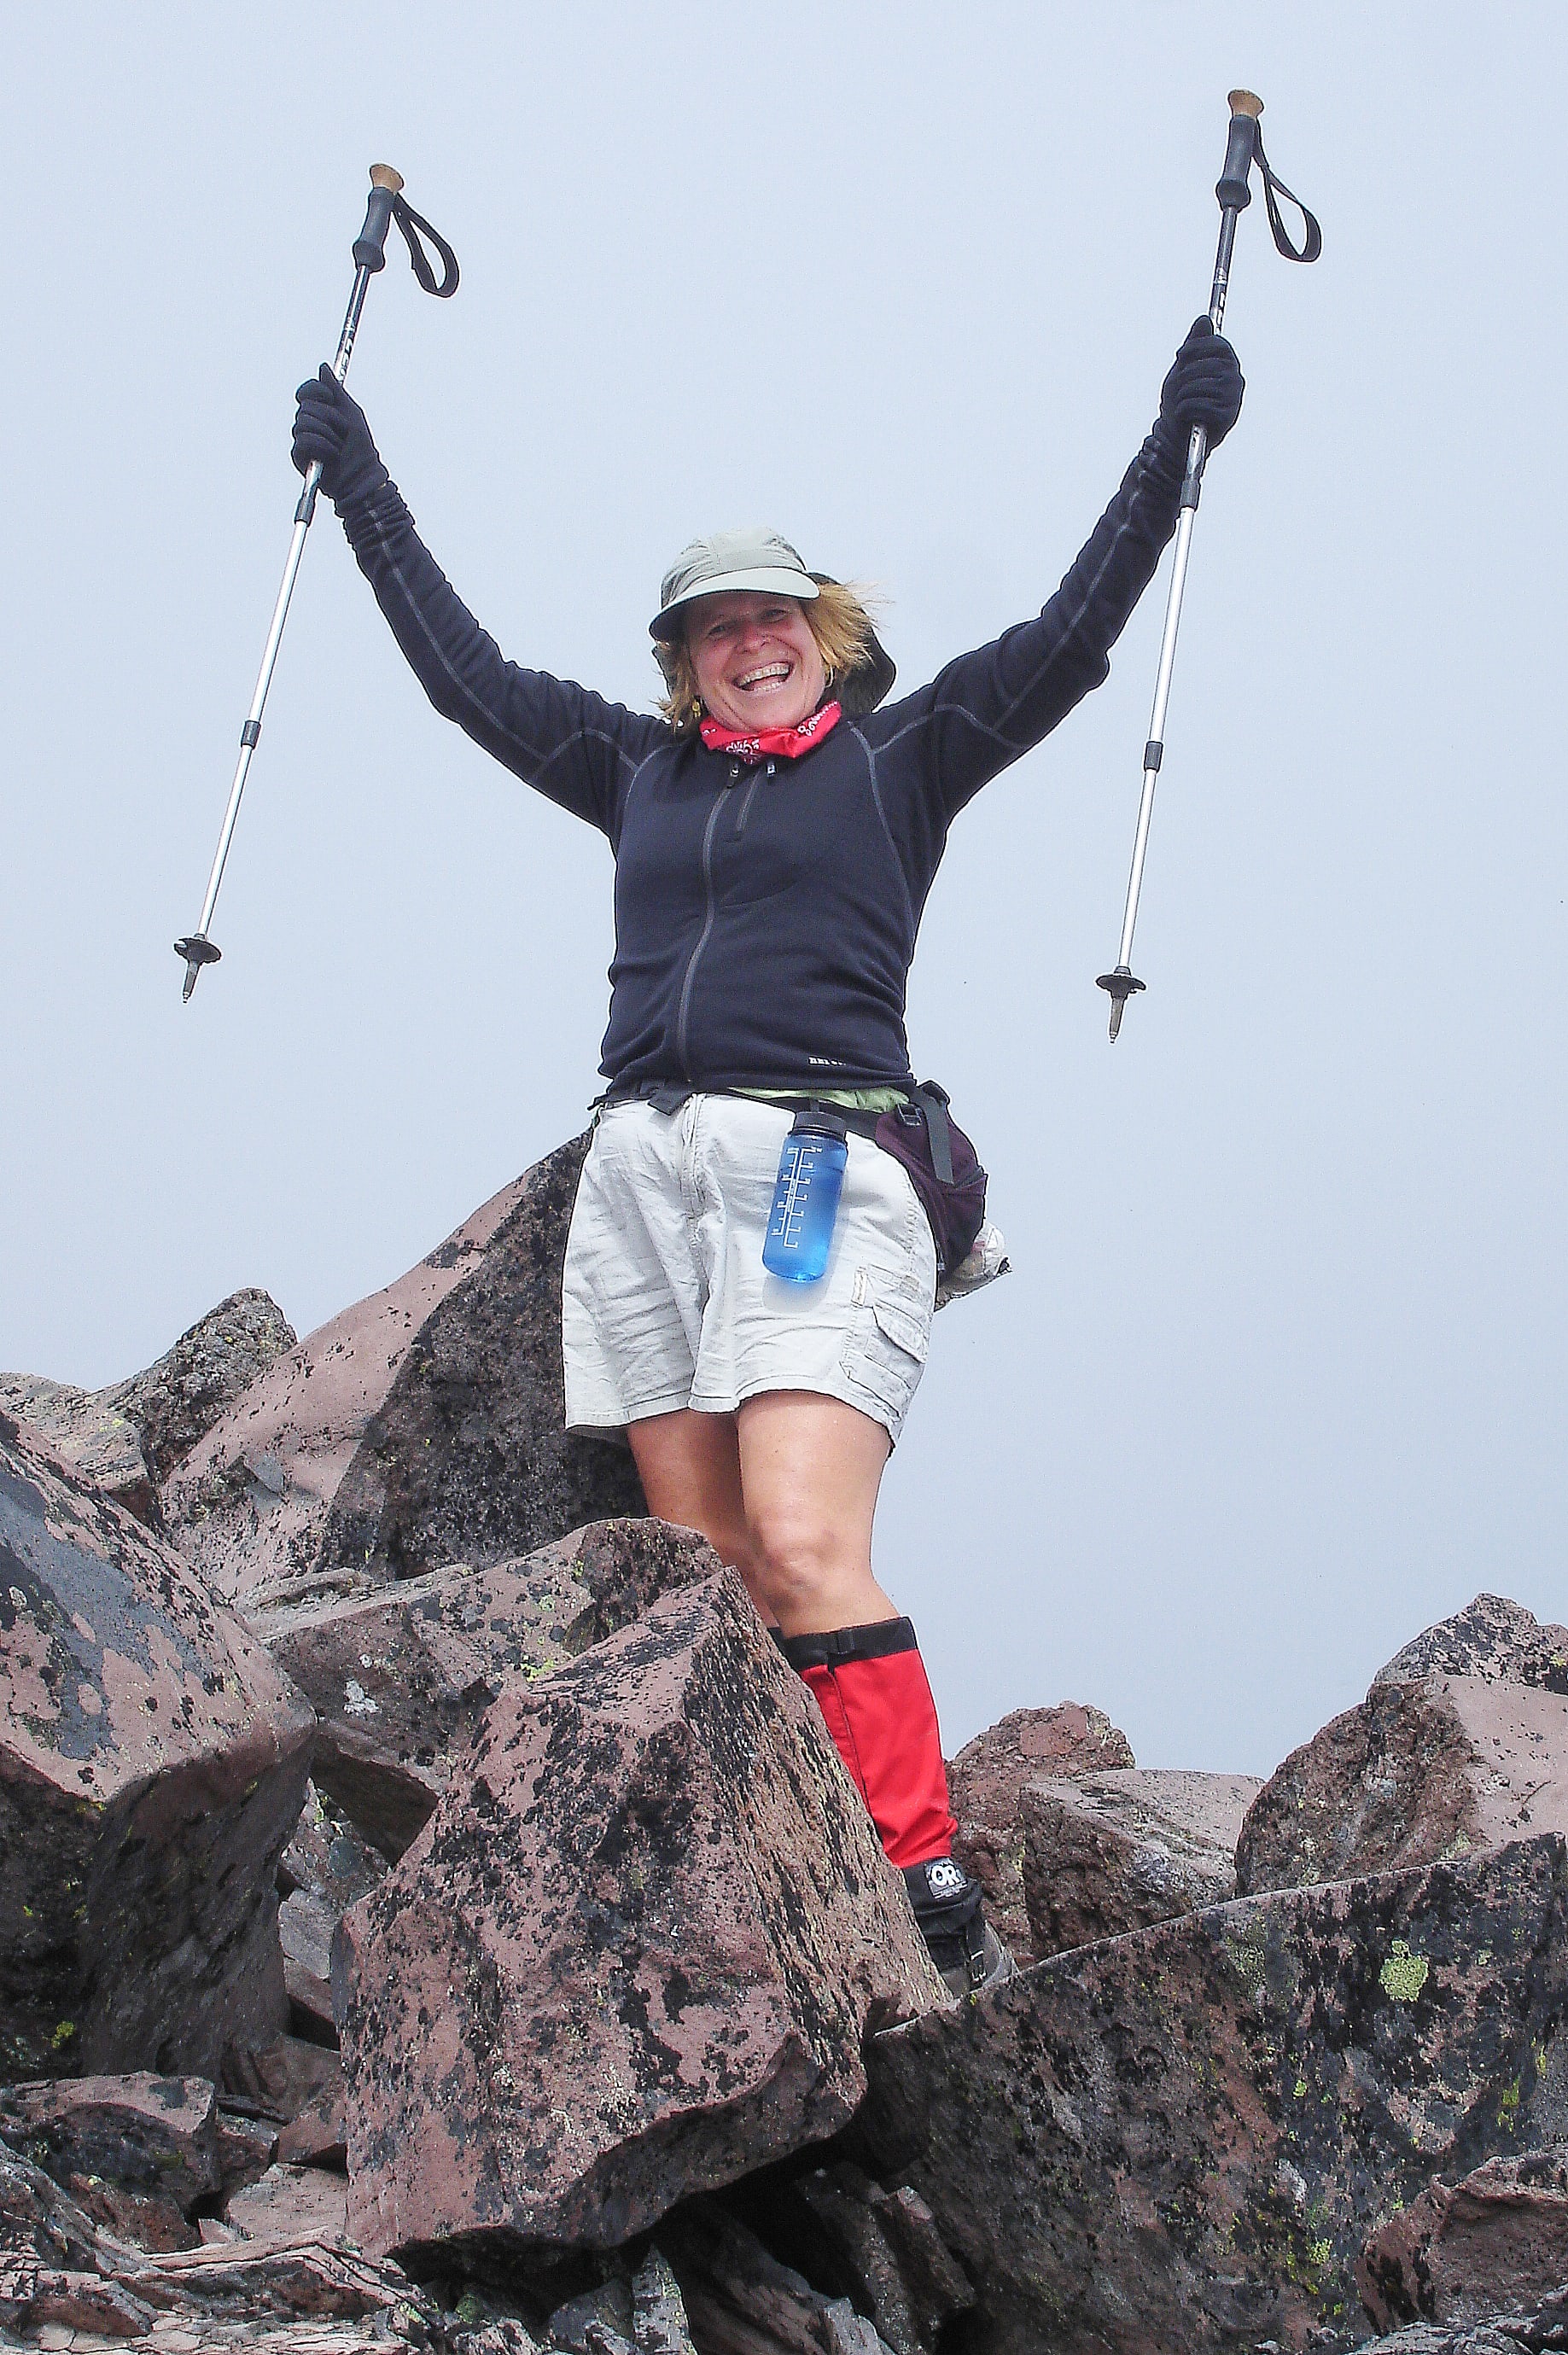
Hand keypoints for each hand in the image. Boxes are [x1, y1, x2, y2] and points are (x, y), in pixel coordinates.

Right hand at [291, 364, 388, 509]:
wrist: (363, 476)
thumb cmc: (360, 449)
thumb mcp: (352, 413)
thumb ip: (336, 391)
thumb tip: (323, 367)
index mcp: (319, 412)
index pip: (305, 392)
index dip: (315, 390)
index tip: (329, 398)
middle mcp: (307, 424)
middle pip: (307, 407)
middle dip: (331, 418)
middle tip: (344, 432)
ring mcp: (301, 440)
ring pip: (304, 423)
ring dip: (329, 435)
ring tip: (339, 447)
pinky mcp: (298, 456)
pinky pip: (304, 441)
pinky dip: (323, 447)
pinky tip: (332, 457)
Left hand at [1157, 315, 1243, 454]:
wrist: (1175, 435)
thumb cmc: (1180, 400)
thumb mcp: (1184, 368)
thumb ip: (1195, 344)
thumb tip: (1204, 319)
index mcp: (1228, 365)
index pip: (1219, 345)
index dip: (1197, 347)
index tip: (1181, 355)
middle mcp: (1235, 380)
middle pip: (1207, 366)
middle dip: (1184, 377)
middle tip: (1178, 389)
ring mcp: (1233, 399)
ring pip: (1200, 386)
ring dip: (1182, 396)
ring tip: (1181, 405)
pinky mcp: (1227, 418)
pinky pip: (1199, 405)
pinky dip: (1184, 410)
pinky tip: (1185, 416)